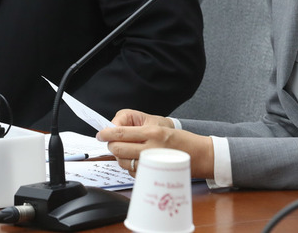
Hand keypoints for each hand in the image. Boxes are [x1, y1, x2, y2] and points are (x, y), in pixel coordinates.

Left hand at [97, 109, 212, 176]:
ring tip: (125, 150)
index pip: (120, 133)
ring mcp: (151, 163)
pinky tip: (135, 159)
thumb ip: (135, 125)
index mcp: (152, 132)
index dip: (106, 133)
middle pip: (118, 149)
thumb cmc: (177, 137)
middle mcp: (151, 148)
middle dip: (111, 145)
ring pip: (122, 162)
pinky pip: (132, 171)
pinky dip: (129, 165)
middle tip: (112, 142)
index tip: (100, 134)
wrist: (198, 154)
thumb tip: (113, 128)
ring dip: (119, 156)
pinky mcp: (152, 174)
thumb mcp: (157, 123)